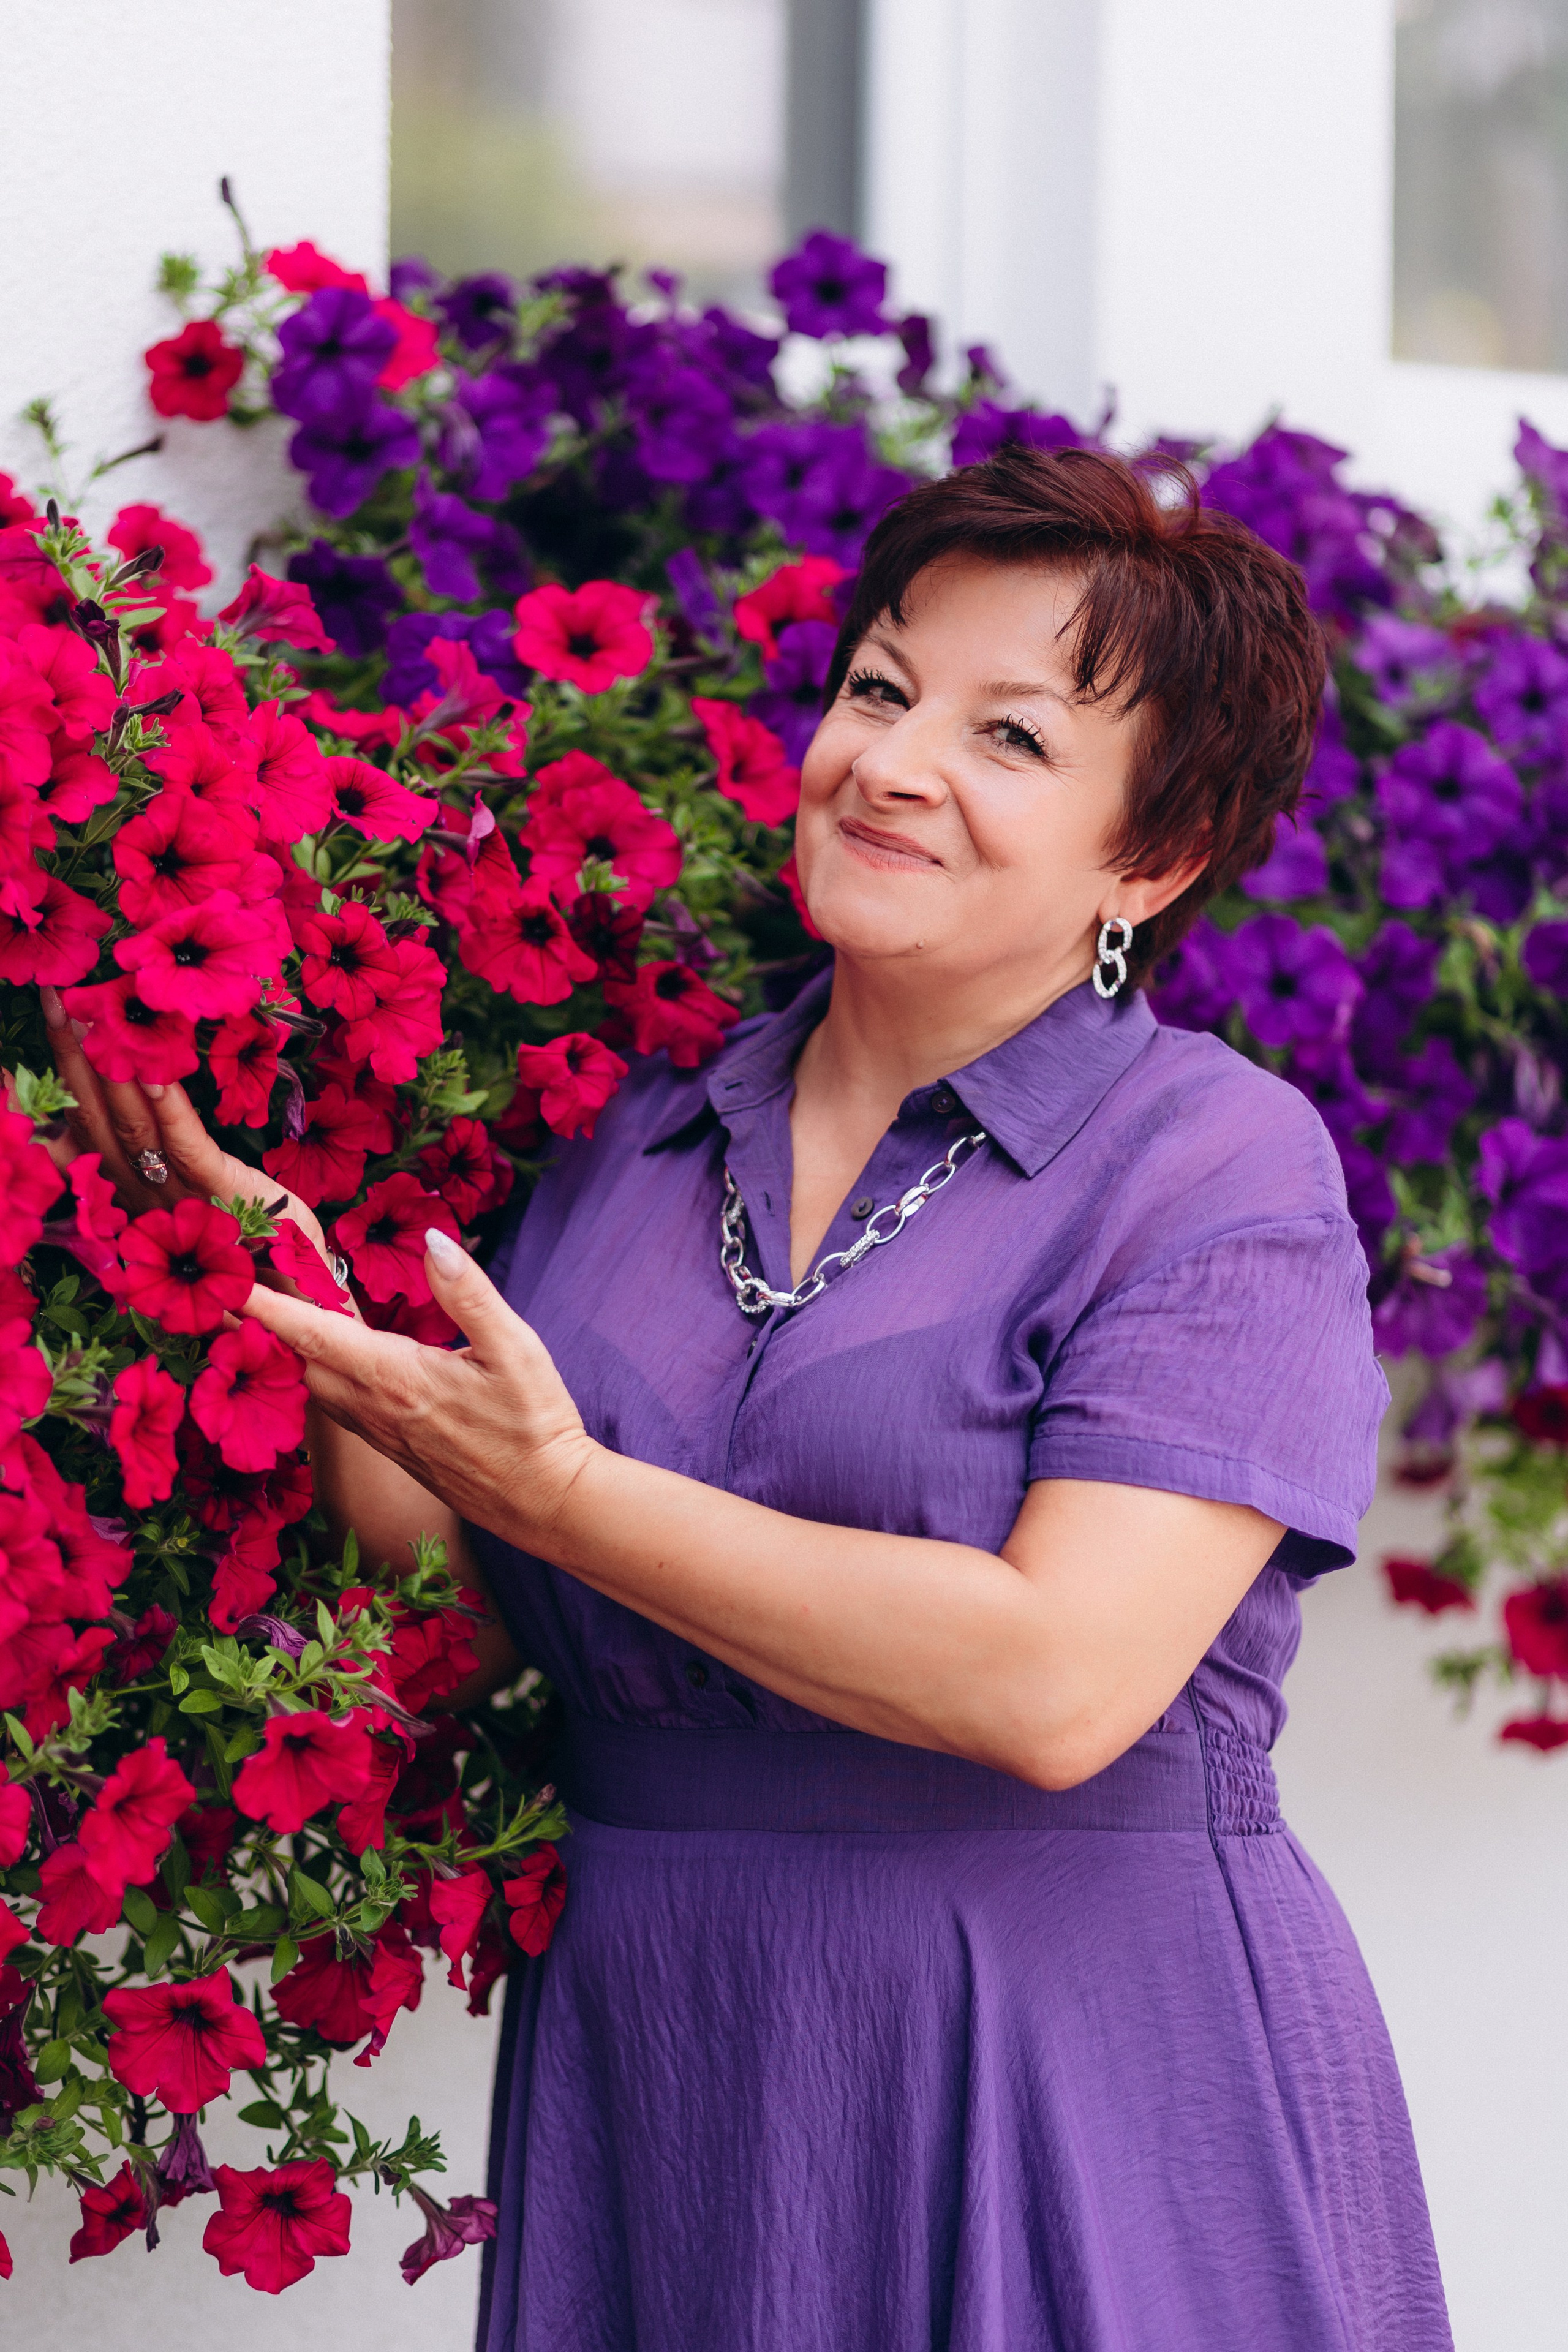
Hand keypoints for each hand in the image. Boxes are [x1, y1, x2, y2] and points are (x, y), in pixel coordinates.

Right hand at [37, 983, 328, 1257]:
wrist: (299, 1301)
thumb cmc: (248, 1246)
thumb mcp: (190, 1203)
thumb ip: (153, 1163)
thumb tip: (96, 1122)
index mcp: (128, 1193)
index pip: (76, 1134)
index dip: (45, 1095)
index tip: (12, 1058)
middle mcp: (140, 1193)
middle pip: (94, 1116)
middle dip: (73, 1055)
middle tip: (57, 997)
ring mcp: (177, 1194)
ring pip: (130, 1125)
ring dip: (108, 1065)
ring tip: (91, 1011)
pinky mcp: (219, 1192)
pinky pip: (184, 1143)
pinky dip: (167, 1106)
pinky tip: (150, 1069)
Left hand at [241, 1229, 597, 1554]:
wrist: (544, 1502)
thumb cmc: (535, 1424)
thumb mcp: (516, 1347)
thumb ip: (470, 1292)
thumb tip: (434, 1241)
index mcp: (396, 1376)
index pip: (312, 1332)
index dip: (262, 1305)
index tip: (223, 1282)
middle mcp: (373, 1407)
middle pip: (293, 1361)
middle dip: (254, 1328)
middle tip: (218, 1292)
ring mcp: (377, 1432)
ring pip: (309, 1386)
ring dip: (279, 1354)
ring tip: (253, 1322)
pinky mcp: (388, 1448)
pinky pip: (332, 1406)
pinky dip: (310, 1377)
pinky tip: (315, 1364)